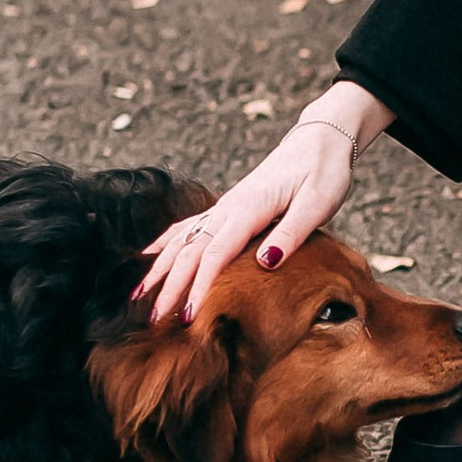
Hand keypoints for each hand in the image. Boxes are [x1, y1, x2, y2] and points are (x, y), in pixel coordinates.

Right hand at [136, 82, 393, 323]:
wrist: (320, 140)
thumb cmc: (324, 172)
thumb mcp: (318, 203)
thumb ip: (291, 233)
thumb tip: (265, 263)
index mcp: (248, 208)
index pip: (214, 253)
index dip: (199, 287)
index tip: (189, 317)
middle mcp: (228, 208)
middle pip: (189, 250)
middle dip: (170, 286)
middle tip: (154, 321)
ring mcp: (224, 207)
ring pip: (181, 239)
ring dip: (159, 268)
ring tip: (137, 297)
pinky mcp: (227, 208)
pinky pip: (187, 227)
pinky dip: (164, 244)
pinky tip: (149, 258)